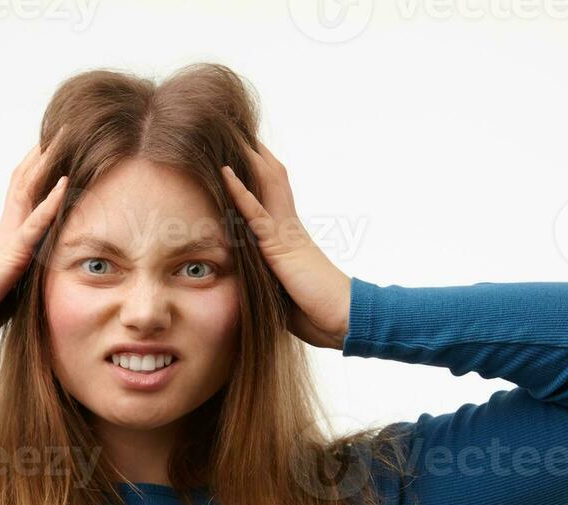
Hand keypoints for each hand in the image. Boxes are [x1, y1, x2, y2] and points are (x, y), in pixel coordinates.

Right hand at [0, 127, 69, 345]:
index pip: (24, 192)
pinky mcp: (14, 253)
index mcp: (8, 234)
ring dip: (47, 164)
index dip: (37, 170)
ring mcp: (10, 237)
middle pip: (26, 180)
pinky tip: (65, 183)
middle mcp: (8, 227)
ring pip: (29, 190)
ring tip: (62, 139)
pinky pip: (35, 224)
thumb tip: (36, 270)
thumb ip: (22, 269)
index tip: (52, 149)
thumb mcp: (7, 282)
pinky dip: (51, 203)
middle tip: (60, 130)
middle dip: (43, 155)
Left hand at [220, 138, 350, 349]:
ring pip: (263, 183)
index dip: (256, 169)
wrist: (342, 316)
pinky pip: (255, 213)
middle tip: (233, 125)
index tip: (239, 148)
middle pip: (269, 177)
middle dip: (251, 153)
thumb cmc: (316, 308)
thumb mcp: (284, 288)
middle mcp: (287, 224)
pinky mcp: (279, 246)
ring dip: (245, 158)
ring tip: (228, 131)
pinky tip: (224, 172)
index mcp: (287, 234)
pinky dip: (239, 192)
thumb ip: (268, 275)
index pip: (270, 191)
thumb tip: (250, 276)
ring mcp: (283, 232)